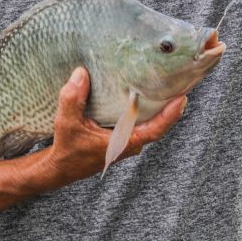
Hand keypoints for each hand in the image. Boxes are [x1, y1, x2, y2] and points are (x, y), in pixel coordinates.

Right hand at [35, 67, 186, 187]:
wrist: (59, 167)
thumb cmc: (67, 150)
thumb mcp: (67, 123)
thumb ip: (73, 99)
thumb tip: (81, 73)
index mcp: (124, 143)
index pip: (155, 130)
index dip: (170, 115)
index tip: (182, 99)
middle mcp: (130, 142)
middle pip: (157, 122)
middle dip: (168, 102)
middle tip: (178, 79)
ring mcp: (126, 139)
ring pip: (148, 120)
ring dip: (156, 103)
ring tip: (164, 79)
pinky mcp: (120, 135)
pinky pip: (138, 119)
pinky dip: (142, 105)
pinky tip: (141, 88)